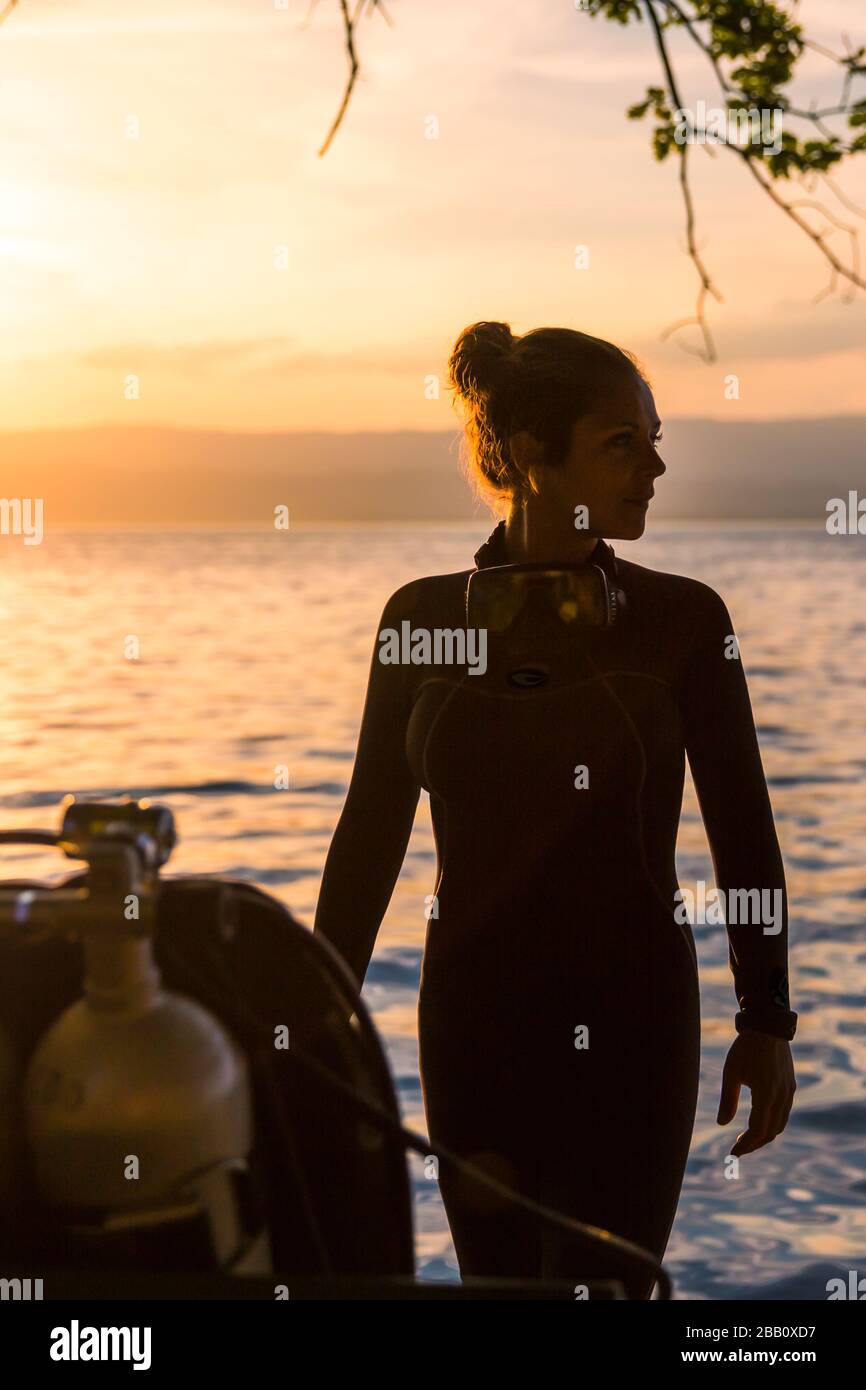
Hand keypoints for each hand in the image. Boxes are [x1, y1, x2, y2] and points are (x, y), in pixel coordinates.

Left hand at [717, 1030, 795, 1155]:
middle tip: (737, 1149)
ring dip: (764, 1135)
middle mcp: (782, 1096)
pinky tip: (759, 1121)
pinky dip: (772, 1123)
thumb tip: (722, 1124)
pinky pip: (784, 1113)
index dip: (746, 1145)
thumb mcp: (731, 1072)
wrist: (768, 1025)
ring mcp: (789, 1091)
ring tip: (747, 1139)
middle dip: (754, 1144)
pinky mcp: (791, 1086)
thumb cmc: (745, 1048)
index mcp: (766, 1094)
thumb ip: (728, 1099)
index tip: (733, 1153)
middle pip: (771, 1132)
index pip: (758, 1131)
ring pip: (780, 1124)